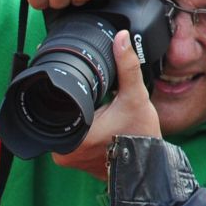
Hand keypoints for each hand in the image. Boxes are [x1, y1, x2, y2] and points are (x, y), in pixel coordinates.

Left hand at [52, 30, 160, 181]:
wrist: (148, 167)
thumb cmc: (141, 136)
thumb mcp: (135, 97)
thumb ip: (126, 66)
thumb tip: (120, 38)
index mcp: (73, 137)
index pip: (57, 105)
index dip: (67, 92)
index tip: (80, 87)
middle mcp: (63, 153)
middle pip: (57, 114)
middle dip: (73, 105)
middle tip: (94, 103)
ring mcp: (65, 160)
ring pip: (61, 126)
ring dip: (74, 117)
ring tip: (95, 114)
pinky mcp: (71, 163)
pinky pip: (66, 139)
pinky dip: (77, 129)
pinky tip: (93, 125)